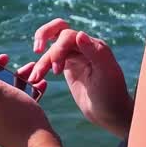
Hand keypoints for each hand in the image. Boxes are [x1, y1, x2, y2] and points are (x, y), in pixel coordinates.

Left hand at [0, 56, 55, 146]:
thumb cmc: (19, 116)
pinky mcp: (11, 130)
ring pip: (7, 96)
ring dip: (22, 83)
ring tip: (36, 76)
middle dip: (10, 74)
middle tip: (26, 68)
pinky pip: (16, 108)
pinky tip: (40, 87)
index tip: (5, 57)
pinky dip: (27, 96)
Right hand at [30, 19, 134, 138]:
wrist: (110, 114)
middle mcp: (83, 47)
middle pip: (58, 32)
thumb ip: (94, 52)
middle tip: (37, 50)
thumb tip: (79, 34)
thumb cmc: (112, 94)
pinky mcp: (68, 67)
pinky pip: (51, 61)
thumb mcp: (106, 73)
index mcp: (93, 45)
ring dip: (42, 62)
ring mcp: (75, 57)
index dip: (59, 48)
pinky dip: (41, 67)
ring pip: (52, 50)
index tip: (57, 69)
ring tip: (33, 79)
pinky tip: (34, 78)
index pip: (68, 35)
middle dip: (44, 37)